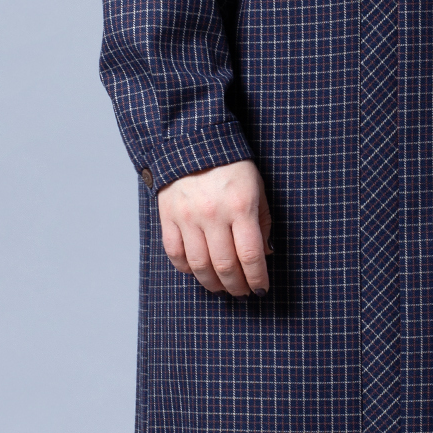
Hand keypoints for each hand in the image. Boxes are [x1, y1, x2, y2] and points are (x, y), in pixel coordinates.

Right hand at [157, 158, 273, 297]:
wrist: (192, 139)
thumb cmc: (231, 164)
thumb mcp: (257, 186)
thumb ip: (263, 221)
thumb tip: (264, 254)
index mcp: (240, 206)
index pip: (251, 255)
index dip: (257, 278)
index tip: (261, 289)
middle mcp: (213, 214)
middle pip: (225, 266)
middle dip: (237, 286)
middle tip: (243, 292)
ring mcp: (187, 217)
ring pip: (200, 266)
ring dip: (213, 284)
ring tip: (222, 288)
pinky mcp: (168, 217)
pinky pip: (175, 254)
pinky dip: (187, 270)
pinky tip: (198, 272)